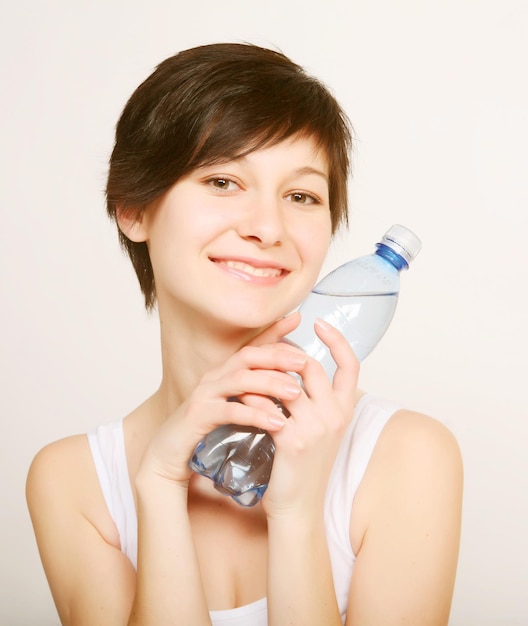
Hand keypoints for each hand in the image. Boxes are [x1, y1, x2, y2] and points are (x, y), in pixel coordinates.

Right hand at [138, 314, 309, 486]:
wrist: (169, 456)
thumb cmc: (205, 432)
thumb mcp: (234, 407)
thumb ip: (255, 393)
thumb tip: (286, 383)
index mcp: (223, 373)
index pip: (252, 347)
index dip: (274, 332)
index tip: (297, 319)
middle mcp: (213, 378)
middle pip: (247, 356)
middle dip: (277, 356)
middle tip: (304, 362)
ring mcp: (204, 395)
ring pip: (240, 380)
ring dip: (270, 384)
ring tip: (296, 393)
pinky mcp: (197, 415)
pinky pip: (229, 411)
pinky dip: (255, 415)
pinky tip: (277, 422)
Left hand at [260, 318, 359, 517]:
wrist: (299, 505)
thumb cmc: (305, 465)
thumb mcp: (321, 429)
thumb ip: (317, 401)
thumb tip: (300, 370)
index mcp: (344, 410)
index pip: (351, 365)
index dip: (338, 340)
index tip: (320, 323)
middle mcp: (335, 415)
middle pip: (311, 366)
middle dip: (285, 354)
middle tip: (265, 351)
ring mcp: (316, 427)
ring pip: (286, 382)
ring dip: (263, 373)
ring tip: (247, 370)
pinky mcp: (293, 440)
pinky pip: (268, 406)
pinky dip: (252, 397)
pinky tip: (241, 397)